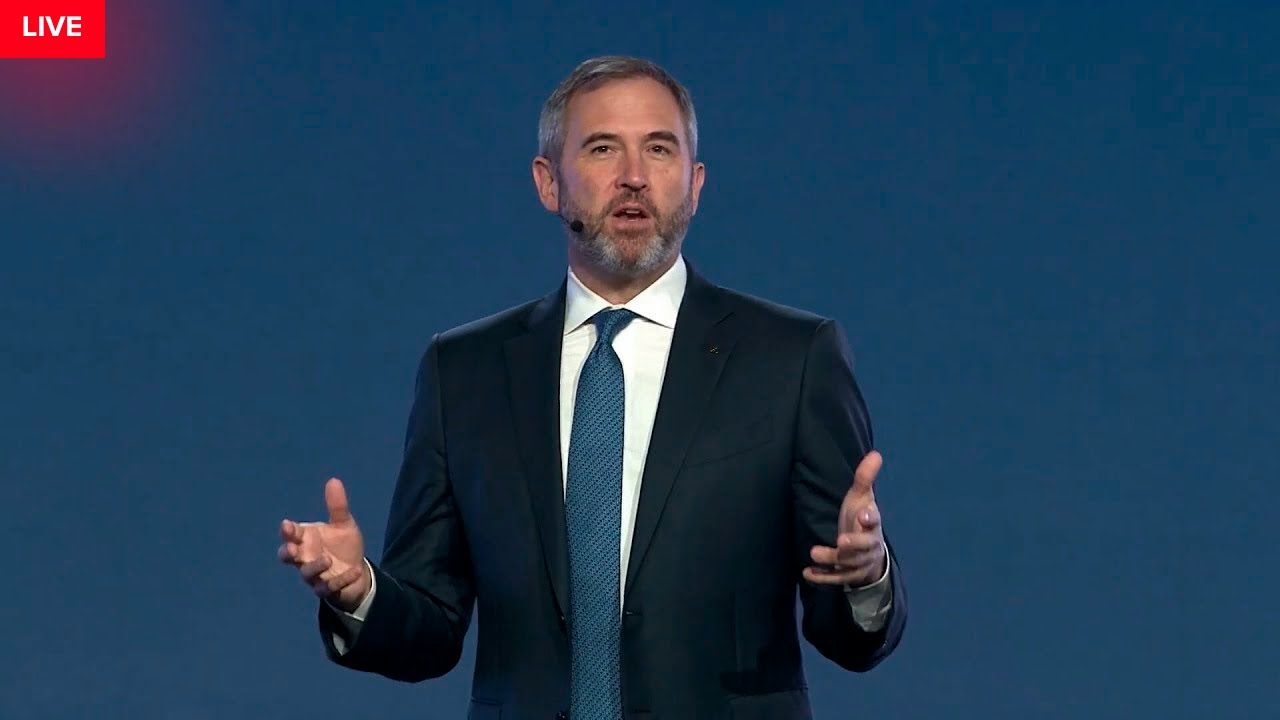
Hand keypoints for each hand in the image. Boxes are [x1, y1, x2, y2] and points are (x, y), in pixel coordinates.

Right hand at [278, 477, 371, 612]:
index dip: (288, 531)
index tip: (287, 525)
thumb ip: (337, 506)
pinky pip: (329, 587)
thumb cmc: (343, 546)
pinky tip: (354, 570)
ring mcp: (314, 575)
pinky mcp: (326, 589)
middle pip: (288, 557)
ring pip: (306, 573)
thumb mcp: (344, 524)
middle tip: (292, 549)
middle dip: (288, 553)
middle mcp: (305, 557)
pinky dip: (340, 580)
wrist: (356, 571)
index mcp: (306, 539)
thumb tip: (334, 480)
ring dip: (315, 566)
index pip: (292, 534)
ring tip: (327, 559)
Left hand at [804, 450, 886, 587]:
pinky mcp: (848, 575)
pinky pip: (836, 579)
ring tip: (813, 553)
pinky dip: (822, 577)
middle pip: (863, 547)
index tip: (865, 515)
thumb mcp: (862, 498)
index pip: (874, 521)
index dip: (870, 518)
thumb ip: (865, 478)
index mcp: (872, 524)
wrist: (870, 554)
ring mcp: (859, 563)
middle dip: (854, 545)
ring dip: (831, 559)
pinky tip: (807, 573)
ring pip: (849, 564)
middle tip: (842, 542)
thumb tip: (876, 453)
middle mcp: (868, 545)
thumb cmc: (862, 521)